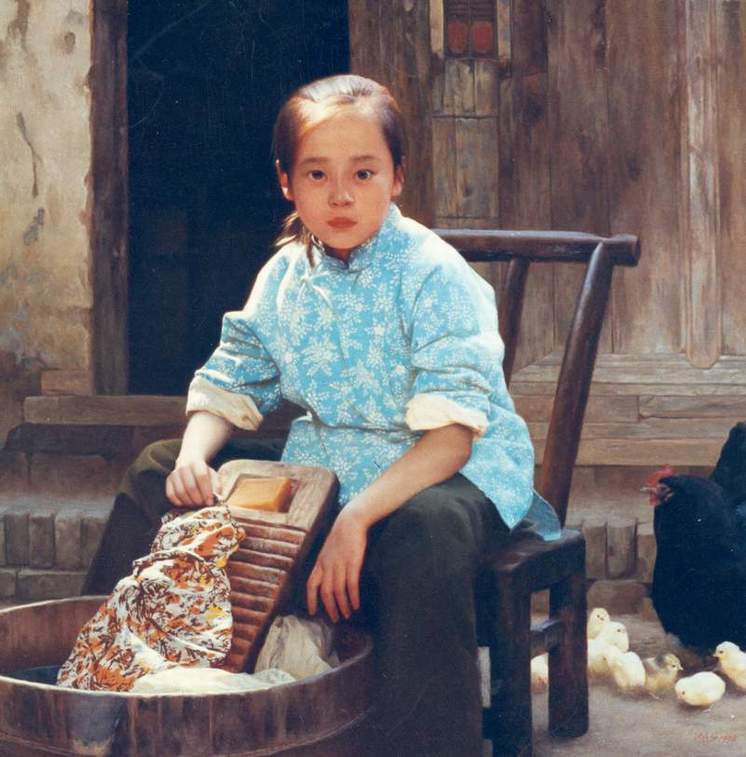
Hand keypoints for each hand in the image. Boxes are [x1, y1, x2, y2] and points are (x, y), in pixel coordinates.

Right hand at [166, 458, 221, 507]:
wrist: (188, 462)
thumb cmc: (203, 472)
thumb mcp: (213, 475)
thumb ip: (216, 486)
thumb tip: (216, 498)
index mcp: (197, 463)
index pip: (201, 477)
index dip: (206, 492)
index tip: (210, 502)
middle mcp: (183, 467)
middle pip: (190, 487)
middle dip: (198, 500)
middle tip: (203, 505)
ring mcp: (174, 474)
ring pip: (180, 493)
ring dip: (189, 502)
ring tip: (196, 505)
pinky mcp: (168, 481)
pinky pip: (171, 495)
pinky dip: (179, 503)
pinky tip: (187, 504)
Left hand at [306, 507, 368, 621]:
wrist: (350, 521)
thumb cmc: (341, 535)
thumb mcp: (327, 549)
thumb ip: (326, 564)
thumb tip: (327, 578)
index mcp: (320, 562)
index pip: (311, 584)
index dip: (311, 599)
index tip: (312, 612)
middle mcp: (328, 565)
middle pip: (326, 592)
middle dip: (330, 608)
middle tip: (336, 619)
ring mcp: (340, 564)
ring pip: (338, 591)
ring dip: (343, 605)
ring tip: (347, 614)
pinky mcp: (353, 563)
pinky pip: (351, 584)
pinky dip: (353, 597)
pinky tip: (356, 604)